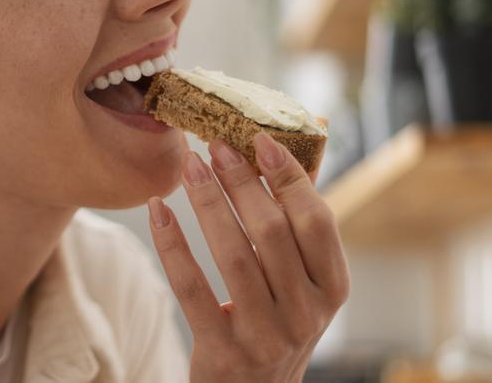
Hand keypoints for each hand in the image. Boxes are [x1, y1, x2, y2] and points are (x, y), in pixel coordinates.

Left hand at [147, 133, 349, 381]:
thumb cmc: (275, 320)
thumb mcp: (300, 283)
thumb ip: (294, 227)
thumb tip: (279, 151)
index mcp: (333, 288)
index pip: (317, 221)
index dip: (288, 176)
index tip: (257, 140)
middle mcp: (307, 314)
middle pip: (272, 232)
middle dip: (241, 182)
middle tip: (213, 146)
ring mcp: (266, 336)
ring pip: (234, 255)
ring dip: (208, 202)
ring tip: (189, 166)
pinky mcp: (223, 352)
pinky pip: (192, 289)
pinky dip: (173, 244)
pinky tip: (158, 210)